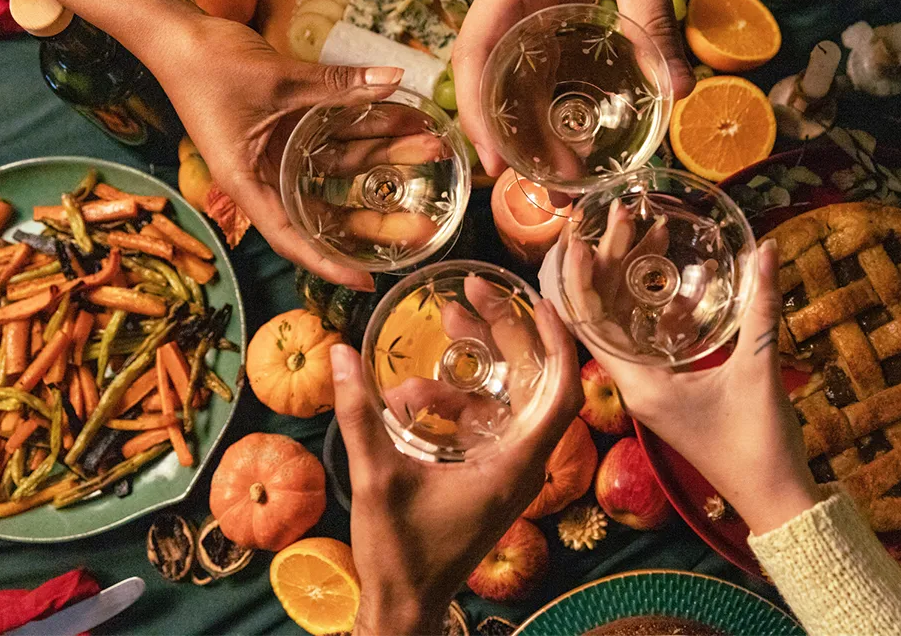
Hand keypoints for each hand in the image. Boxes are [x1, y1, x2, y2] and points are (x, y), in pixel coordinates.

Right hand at [19, 0, 416, 289]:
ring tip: (432, 149)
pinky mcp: (291, 128)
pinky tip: (405, 122)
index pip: (293, 238)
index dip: (330, 264)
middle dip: (378, 215)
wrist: (180, 33)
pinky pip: (336, 138)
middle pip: (328, 210)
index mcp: (250, 184)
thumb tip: (394, 77)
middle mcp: (268, 176)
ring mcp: (282, 153)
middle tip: (425, 224)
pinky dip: (367, 131)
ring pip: (341, 168)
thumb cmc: (210, 66)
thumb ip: (337, 84)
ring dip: (386, 158)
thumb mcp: (279, 80)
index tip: (366, 282)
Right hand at [331, 300, 581, 635]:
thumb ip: (359, 415)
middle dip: (504, 334)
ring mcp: (507, 470)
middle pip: (532, 383)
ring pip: (504, 399)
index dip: (558, 344)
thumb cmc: (400, 553)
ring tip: (439, 330)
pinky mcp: (489, 475)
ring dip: (473, 366)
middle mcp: (522, 464)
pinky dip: (457, 401)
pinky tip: (413, 392)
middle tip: (467, 296)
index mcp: (515, 465)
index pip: (561, 394)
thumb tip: (339, 353)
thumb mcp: (377, 479)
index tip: (540, 302)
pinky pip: (484, 422)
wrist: (405, 605)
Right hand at [453, 0, 695, 176]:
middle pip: (493, 82)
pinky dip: (555, 109)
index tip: (498, 163)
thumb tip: (679, 90)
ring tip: (569, 182)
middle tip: (552, 193)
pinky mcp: (551, 14)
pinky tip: (578, 141)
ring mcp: (528, 9)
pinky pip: (543, 69)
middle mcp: (509, 1)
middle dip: (514, 142)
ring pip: (517, 82)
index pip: (475, 54)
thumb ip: (652, 15)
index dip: (479, 113)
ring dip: (536, 134)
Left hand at [568, 238, 821, 534]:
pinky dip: (662, 309)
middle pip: (605, 315)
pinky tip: (683, 281)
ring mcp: (650, 388)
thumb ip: (761, 309)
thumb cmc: (759, 443)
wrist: (774, 499)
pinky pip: (653, 340)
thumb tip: (766, 249)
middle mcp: (634, 385)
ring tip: (648, 232)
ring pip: (628, 324)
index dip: (579, 279)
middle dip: (611, 264)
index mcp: (638, 383)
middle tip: (622, 216)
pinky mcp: (669, 391)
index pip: (589, 324)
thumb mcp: (759, 370)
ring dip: (635, 281)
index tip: (577, 237)